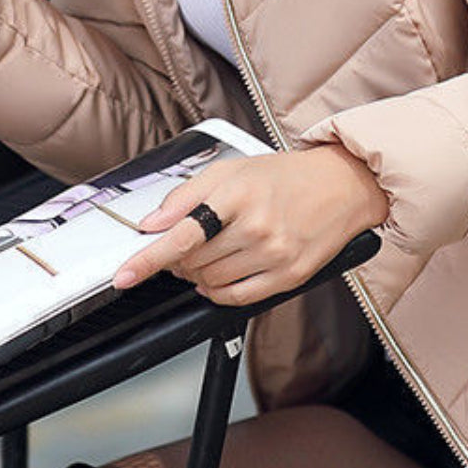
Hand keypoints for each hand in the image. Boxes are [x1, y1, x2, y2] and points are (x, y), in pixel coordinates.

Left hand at [113, 144, 388, 305]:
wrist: (342, 186)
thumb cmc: (286, 176)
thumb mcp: (232, 169)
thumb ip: (186, 195)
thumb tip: (152, 223)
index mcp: (239, 195)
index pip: (182, 235)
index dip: (148, 259)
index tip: (125, 275)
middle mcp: (258, 227)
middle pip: (194, 262)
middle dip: (178, 259)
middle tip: (185, 244)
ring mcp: (275, 255)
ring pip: (211, 282)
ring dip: (197, 274)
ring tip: (211, 253)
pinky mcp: (289, 276)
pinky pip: (237, 298)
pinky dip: (218, 292)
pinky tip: (220, 276)